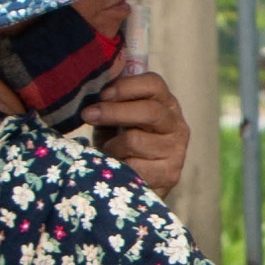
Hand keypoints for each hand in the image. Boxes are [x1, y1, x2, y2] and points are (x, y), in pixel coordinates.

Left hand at [88, 68, 187, 197]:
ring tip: (107, 150)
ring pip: (135, 140)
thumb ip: (111, 101)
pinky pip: (134, 166)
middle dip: (114, 112)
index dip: (126, 86)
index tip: (102, 94)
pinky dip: (118, 166)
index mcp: (165, 104)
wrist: (135, 180)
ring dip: (112, 145)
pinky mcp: (169, 174)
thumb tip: (90, 88)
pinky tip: (117, 167)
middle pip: (149, 111)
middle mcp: (177, 125)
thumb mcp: (116, 117)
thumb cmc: (121, 141)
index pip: (154, 84)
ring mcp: (176, 151)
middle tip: (88, 115)